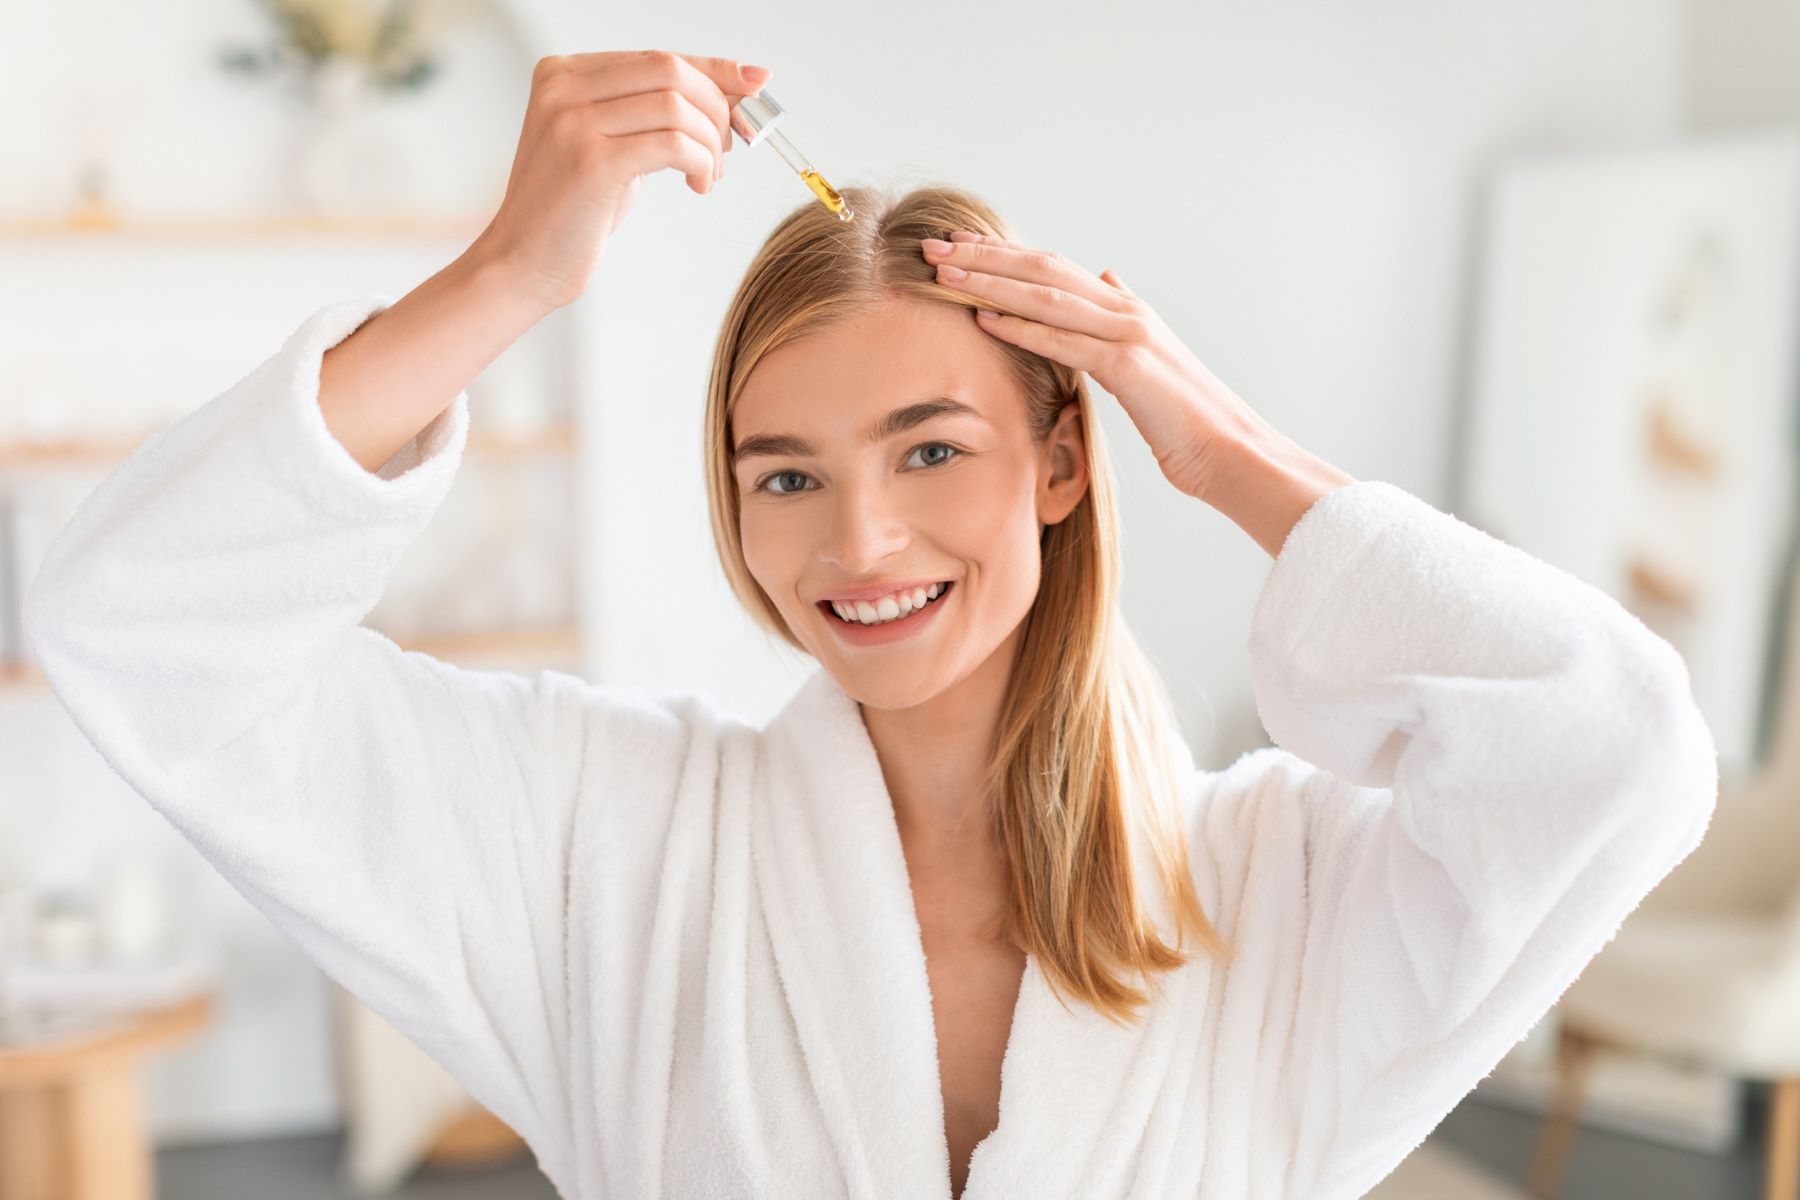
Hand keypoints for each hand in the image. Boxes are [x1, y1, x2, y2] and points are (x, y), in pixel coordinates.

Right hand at [469, 50, 772, 312]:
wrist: (523, 261)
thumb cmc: (573, 209)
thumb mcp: (613, 145)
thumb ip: (653, 114)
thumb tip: (734, 90)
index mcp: (564, 73)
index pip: (657, 57)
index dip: (713, 70)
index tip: (752, 85)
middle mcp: (563, 87)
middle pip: (670, 71)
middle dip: (716, 108)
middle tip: (726, 149)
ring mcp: (573, 121)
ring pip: (676, 106)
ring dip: (710, 143)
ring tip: (707, 174)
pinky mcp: (591, 160)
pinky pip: (672, 143)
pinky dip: (700, 162)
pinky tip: (697, 184)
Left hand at [920, 231, 1271, 499]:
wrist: (1230, 450)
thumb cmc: (1184, 418)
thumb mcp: (1147, 360)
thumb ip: (1120, 317)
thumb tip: (1105, 277)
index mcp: (1124, 308)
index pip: (1051, 268)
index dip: (1001, 254)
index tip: (956, 245)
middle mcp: (1124, 309)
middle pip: (1041, 269)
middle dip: (983, 256)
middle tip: (932, 248)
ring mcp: (1128, 332)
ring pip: (1046, 296)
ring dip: (990, 283)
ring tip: (944, 275)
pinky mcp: (1129, 365)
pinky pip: (1065, 340)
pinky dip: (1022, 327)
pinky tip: (984, 320)